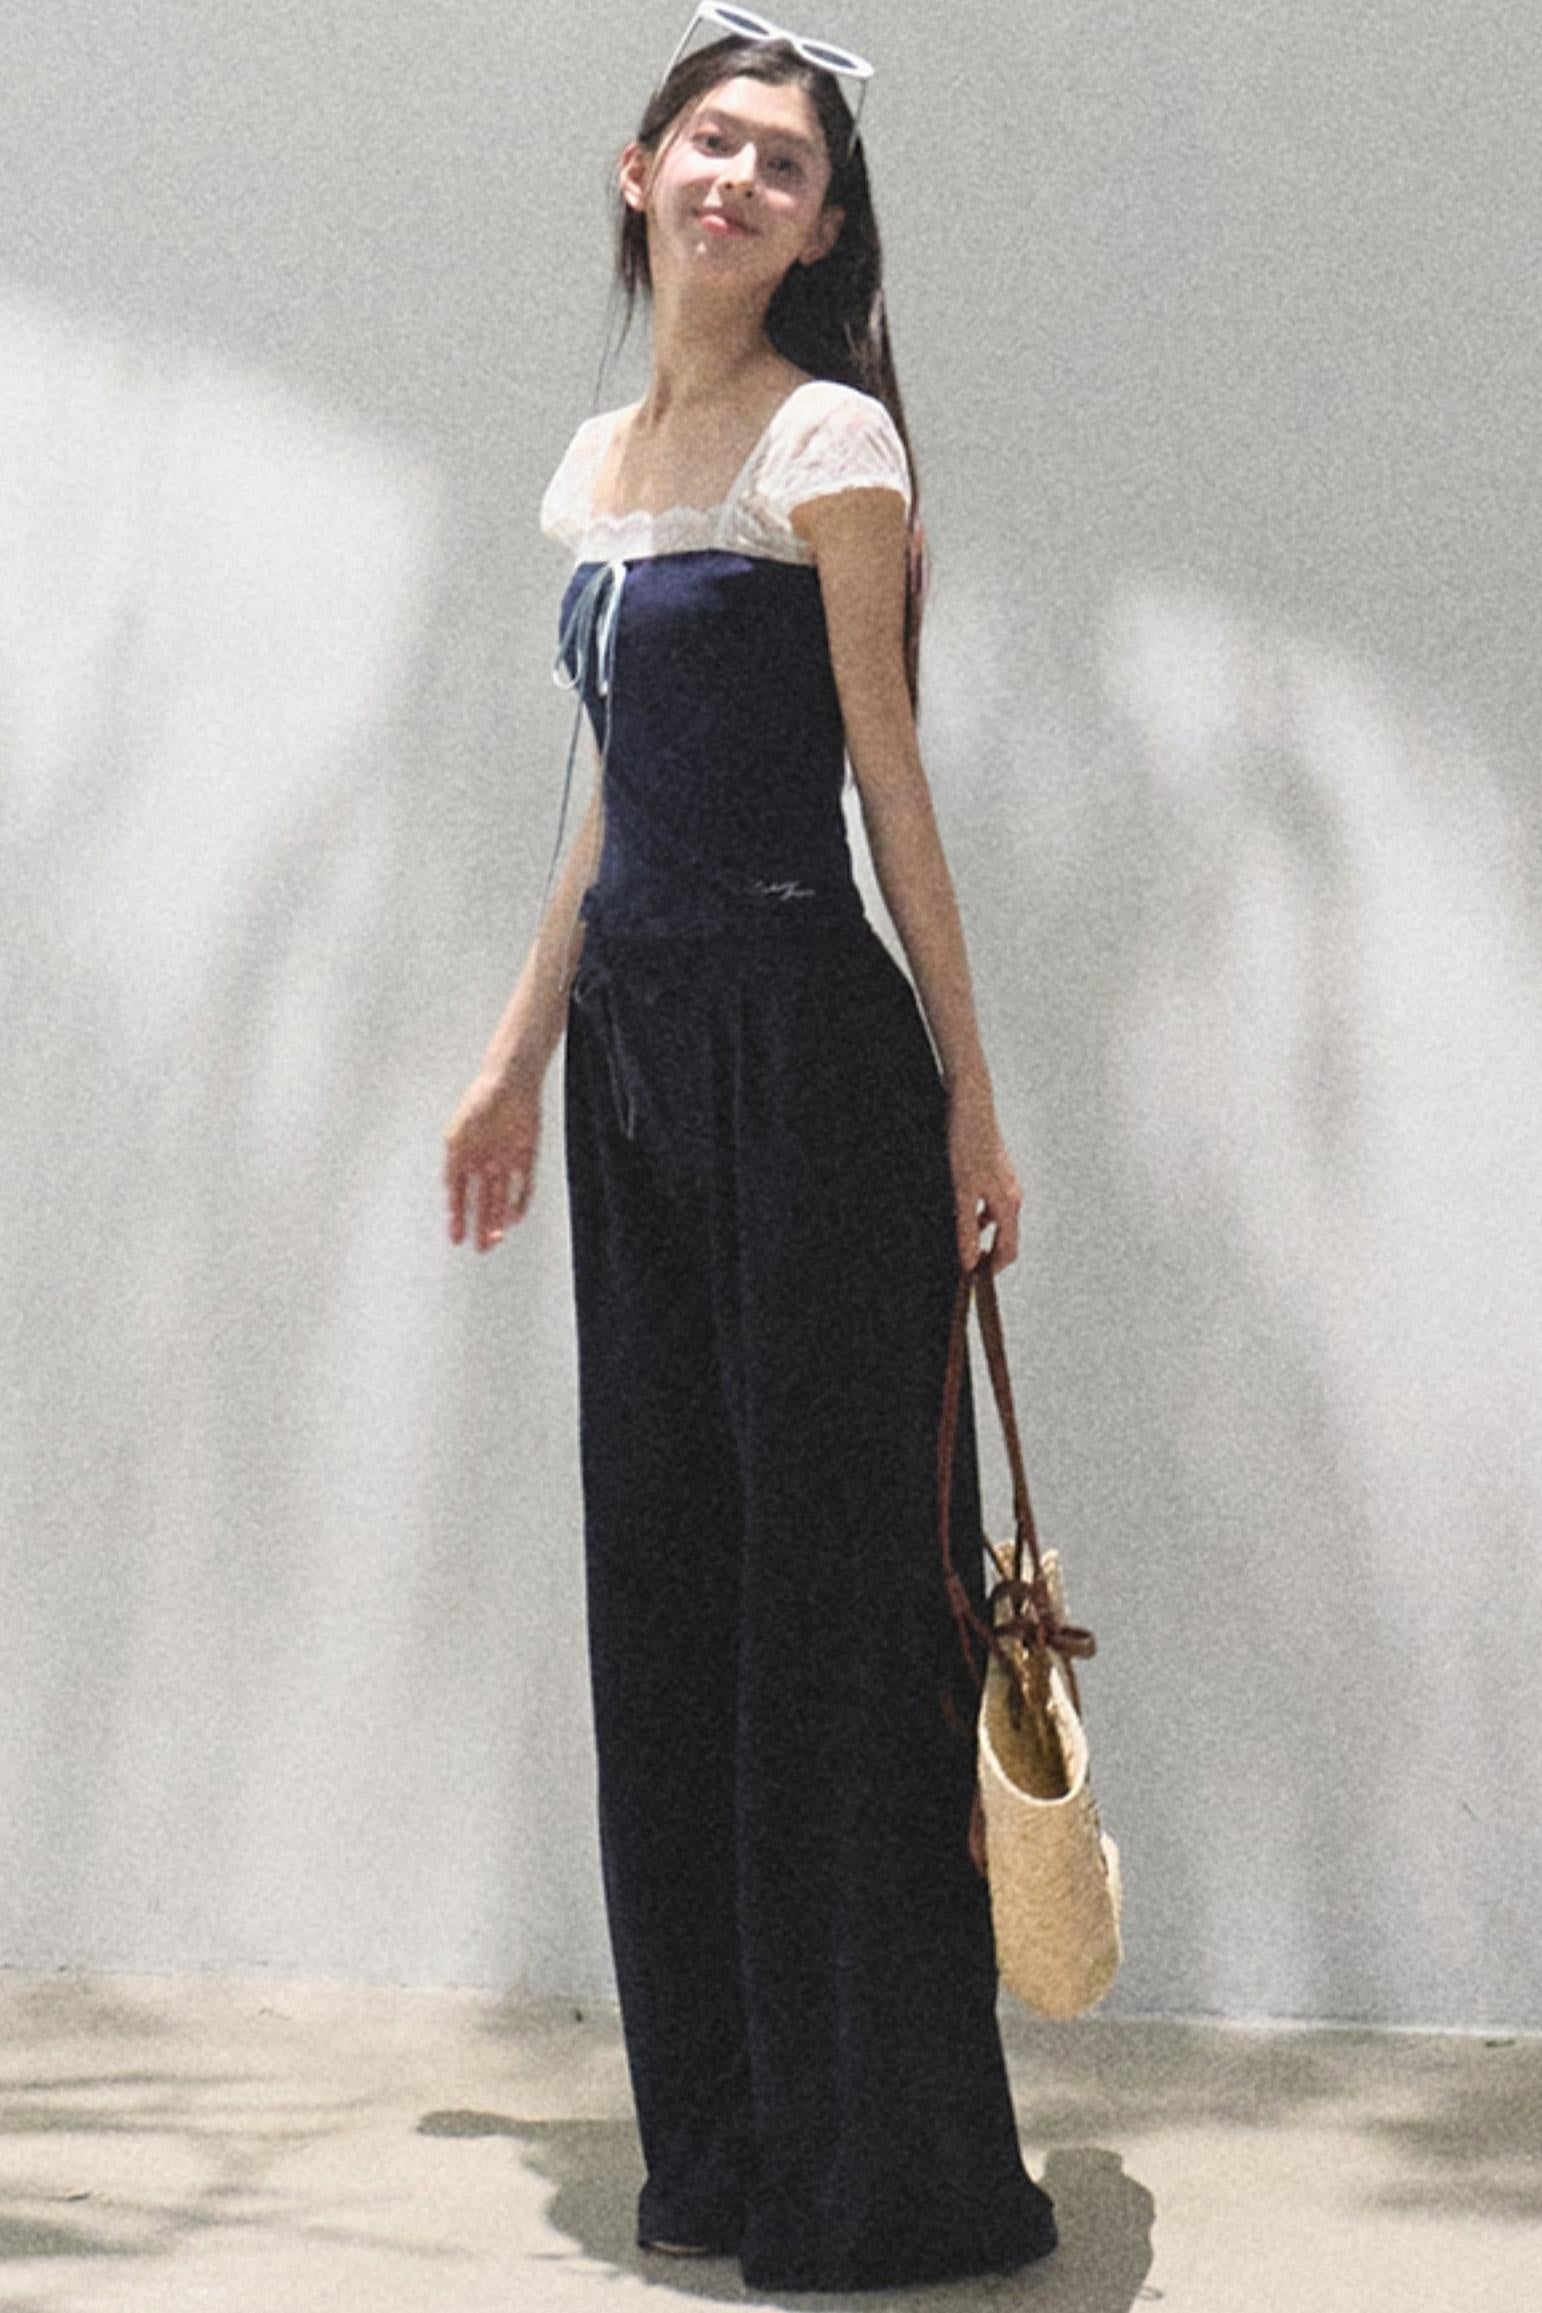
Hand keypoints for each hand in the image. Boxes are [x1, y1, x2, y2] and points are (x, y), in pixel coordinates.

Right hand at [444, 1072, 541, 1251]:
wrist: (510, 1082)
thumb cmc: (478, 1104)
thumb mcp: (456, 1137)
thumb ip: (453, 1166)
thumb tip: (449, 1193)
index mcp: (465, 1157)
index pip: (460, 1196)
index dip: (457, 1217)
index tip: (455, 1239)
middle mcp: (485, 1163)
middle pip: (482, 1202)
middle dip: (480, 1226)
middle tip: (480, 1248)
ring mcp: (506, 1160)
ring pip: (502, 1197)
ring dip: (498, 1218)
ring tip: (495, 1239)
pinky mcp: (526, 1156)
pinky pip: (524, 1185)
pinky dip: (519, 1202)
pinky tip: (514, 1218)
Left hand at [946, 1088, 1021, 1275]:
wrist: (970, 1100)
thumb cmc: (968, 1140)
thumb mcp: (962, 1189)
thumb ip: (966, 1228)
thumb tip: (969, 1261)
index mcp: (1009, 1202)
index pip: (1008, 1249)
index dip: (993, 1269)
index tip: (974, 1281)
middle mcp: (1012, 1194)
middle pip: (1004, 1236)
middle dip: (986, 1253)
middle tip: (962, 1264)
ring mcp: (1004, 1180)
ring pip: (995, 1218)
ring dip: (978, 1232)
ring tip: (954, 1238)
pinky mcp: (993, 1168)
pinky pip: (988, 1201)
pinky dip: (975, 1212)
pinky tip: (954, 1207)